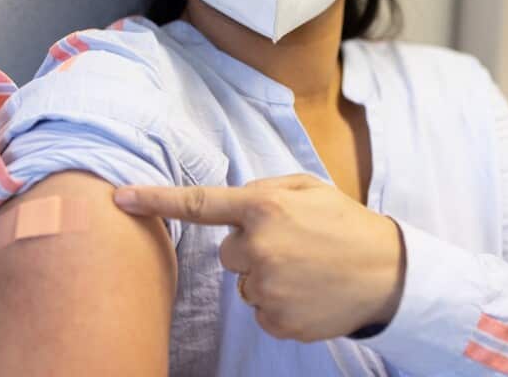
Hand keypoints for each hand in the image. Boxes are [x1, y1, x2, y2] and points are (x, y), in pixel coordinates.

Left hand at [113, 173, 405, 341]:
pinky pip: (260, 310)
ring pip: (244, 283)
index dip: (154, 200)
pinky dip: (279, 302)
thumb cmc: (346, 224)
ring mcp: (266, 288)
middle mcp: (258, 248)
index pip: (197, 204)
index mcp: (264, 207)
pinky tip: (308, 291)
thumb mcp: (309, 188)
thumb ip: (264, 190)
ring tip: (307, 268)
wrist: (388, 273)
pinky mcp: (276, 319)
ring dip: (266, 276)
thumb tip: (229, 207)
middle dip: (252, 247)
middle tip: (293, 244)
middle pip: (228, 252)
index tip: (119, 197)